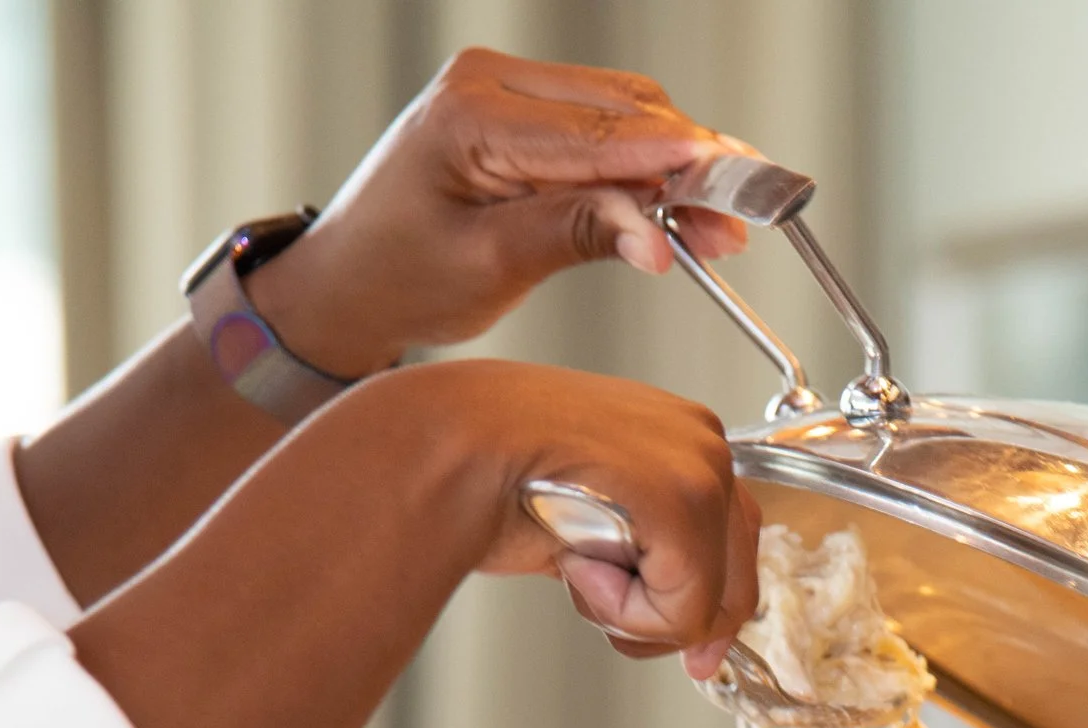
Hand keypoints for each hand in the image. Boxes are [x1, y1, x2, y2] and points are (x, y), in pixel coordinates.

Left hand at [245, 52, 750, 379]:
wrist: (348, 284)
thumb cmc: (397, 276)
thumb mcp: (489, 264)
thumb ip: (575, 234)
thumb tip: (656, 237)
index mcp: (470, 111)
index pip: (597, 130)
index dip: (674, 158)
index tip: (734, 180)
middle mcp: (491, 84)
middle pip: (624, 108)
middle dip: (690, 166)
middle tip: (739, 223)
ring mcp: (508, 94)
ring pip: (626, 116)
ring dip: (678, 169)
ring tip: (720, 230)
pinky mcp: (525, 118)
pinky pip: (605, 131)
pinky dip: (649, 170)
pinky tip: (683, 211)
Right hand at [393, 358, 761, 677]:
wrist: (448, 450)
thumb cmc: (496, 479)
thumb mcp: (593, 524)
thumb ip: (649, 562)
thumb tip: (703, 644)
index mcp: (680, 436)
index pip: (735, 541)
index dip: (708, 608)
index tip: (694, 655)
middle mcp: (701, 440)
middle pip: (738, 579)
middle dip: (671, 619)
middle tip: (600, 597)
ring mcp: (700, 466)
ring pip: (707, 602)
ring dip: (631, 610)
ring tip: (576, 558)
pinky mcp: (686, 501)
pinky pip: (684, 609)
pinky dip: (622, 610)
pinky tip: (575, 557)